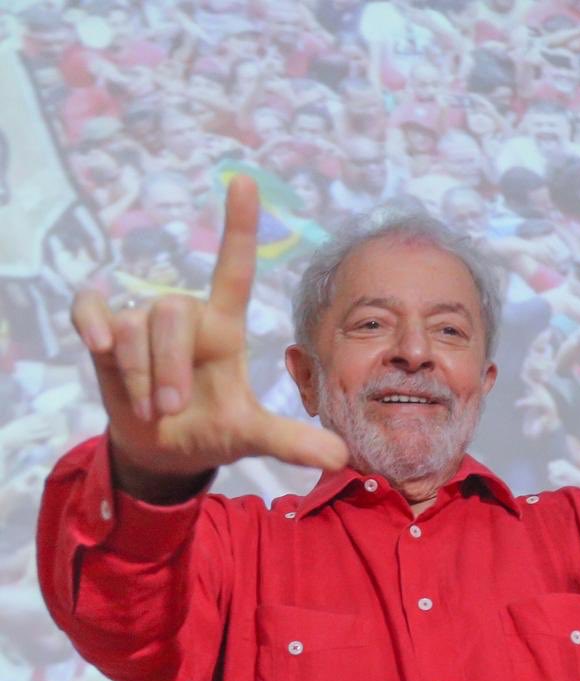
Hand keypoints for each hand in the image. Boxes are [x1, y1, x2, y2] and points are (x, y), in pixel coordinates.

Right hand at [70, 176, 346, 498]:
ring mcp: (141, 318)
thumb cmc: (212, 428)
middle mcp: (184, 315)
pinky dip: (93, 327)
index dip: (239, 224)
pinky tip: (99, 345)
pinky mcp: (104, 328)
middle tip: (174, 409)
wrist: (165, 449)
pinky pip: (92, 312)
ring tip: (154, 408)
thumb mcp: (251, 435)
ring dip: (141, 376)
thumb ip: (291, 441)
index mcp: (224, 327)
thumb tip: (340, 456)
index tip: (244, 180)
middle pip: (173, 313)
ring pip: (134, 328)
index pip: (232, 267)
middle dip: (171, 369)